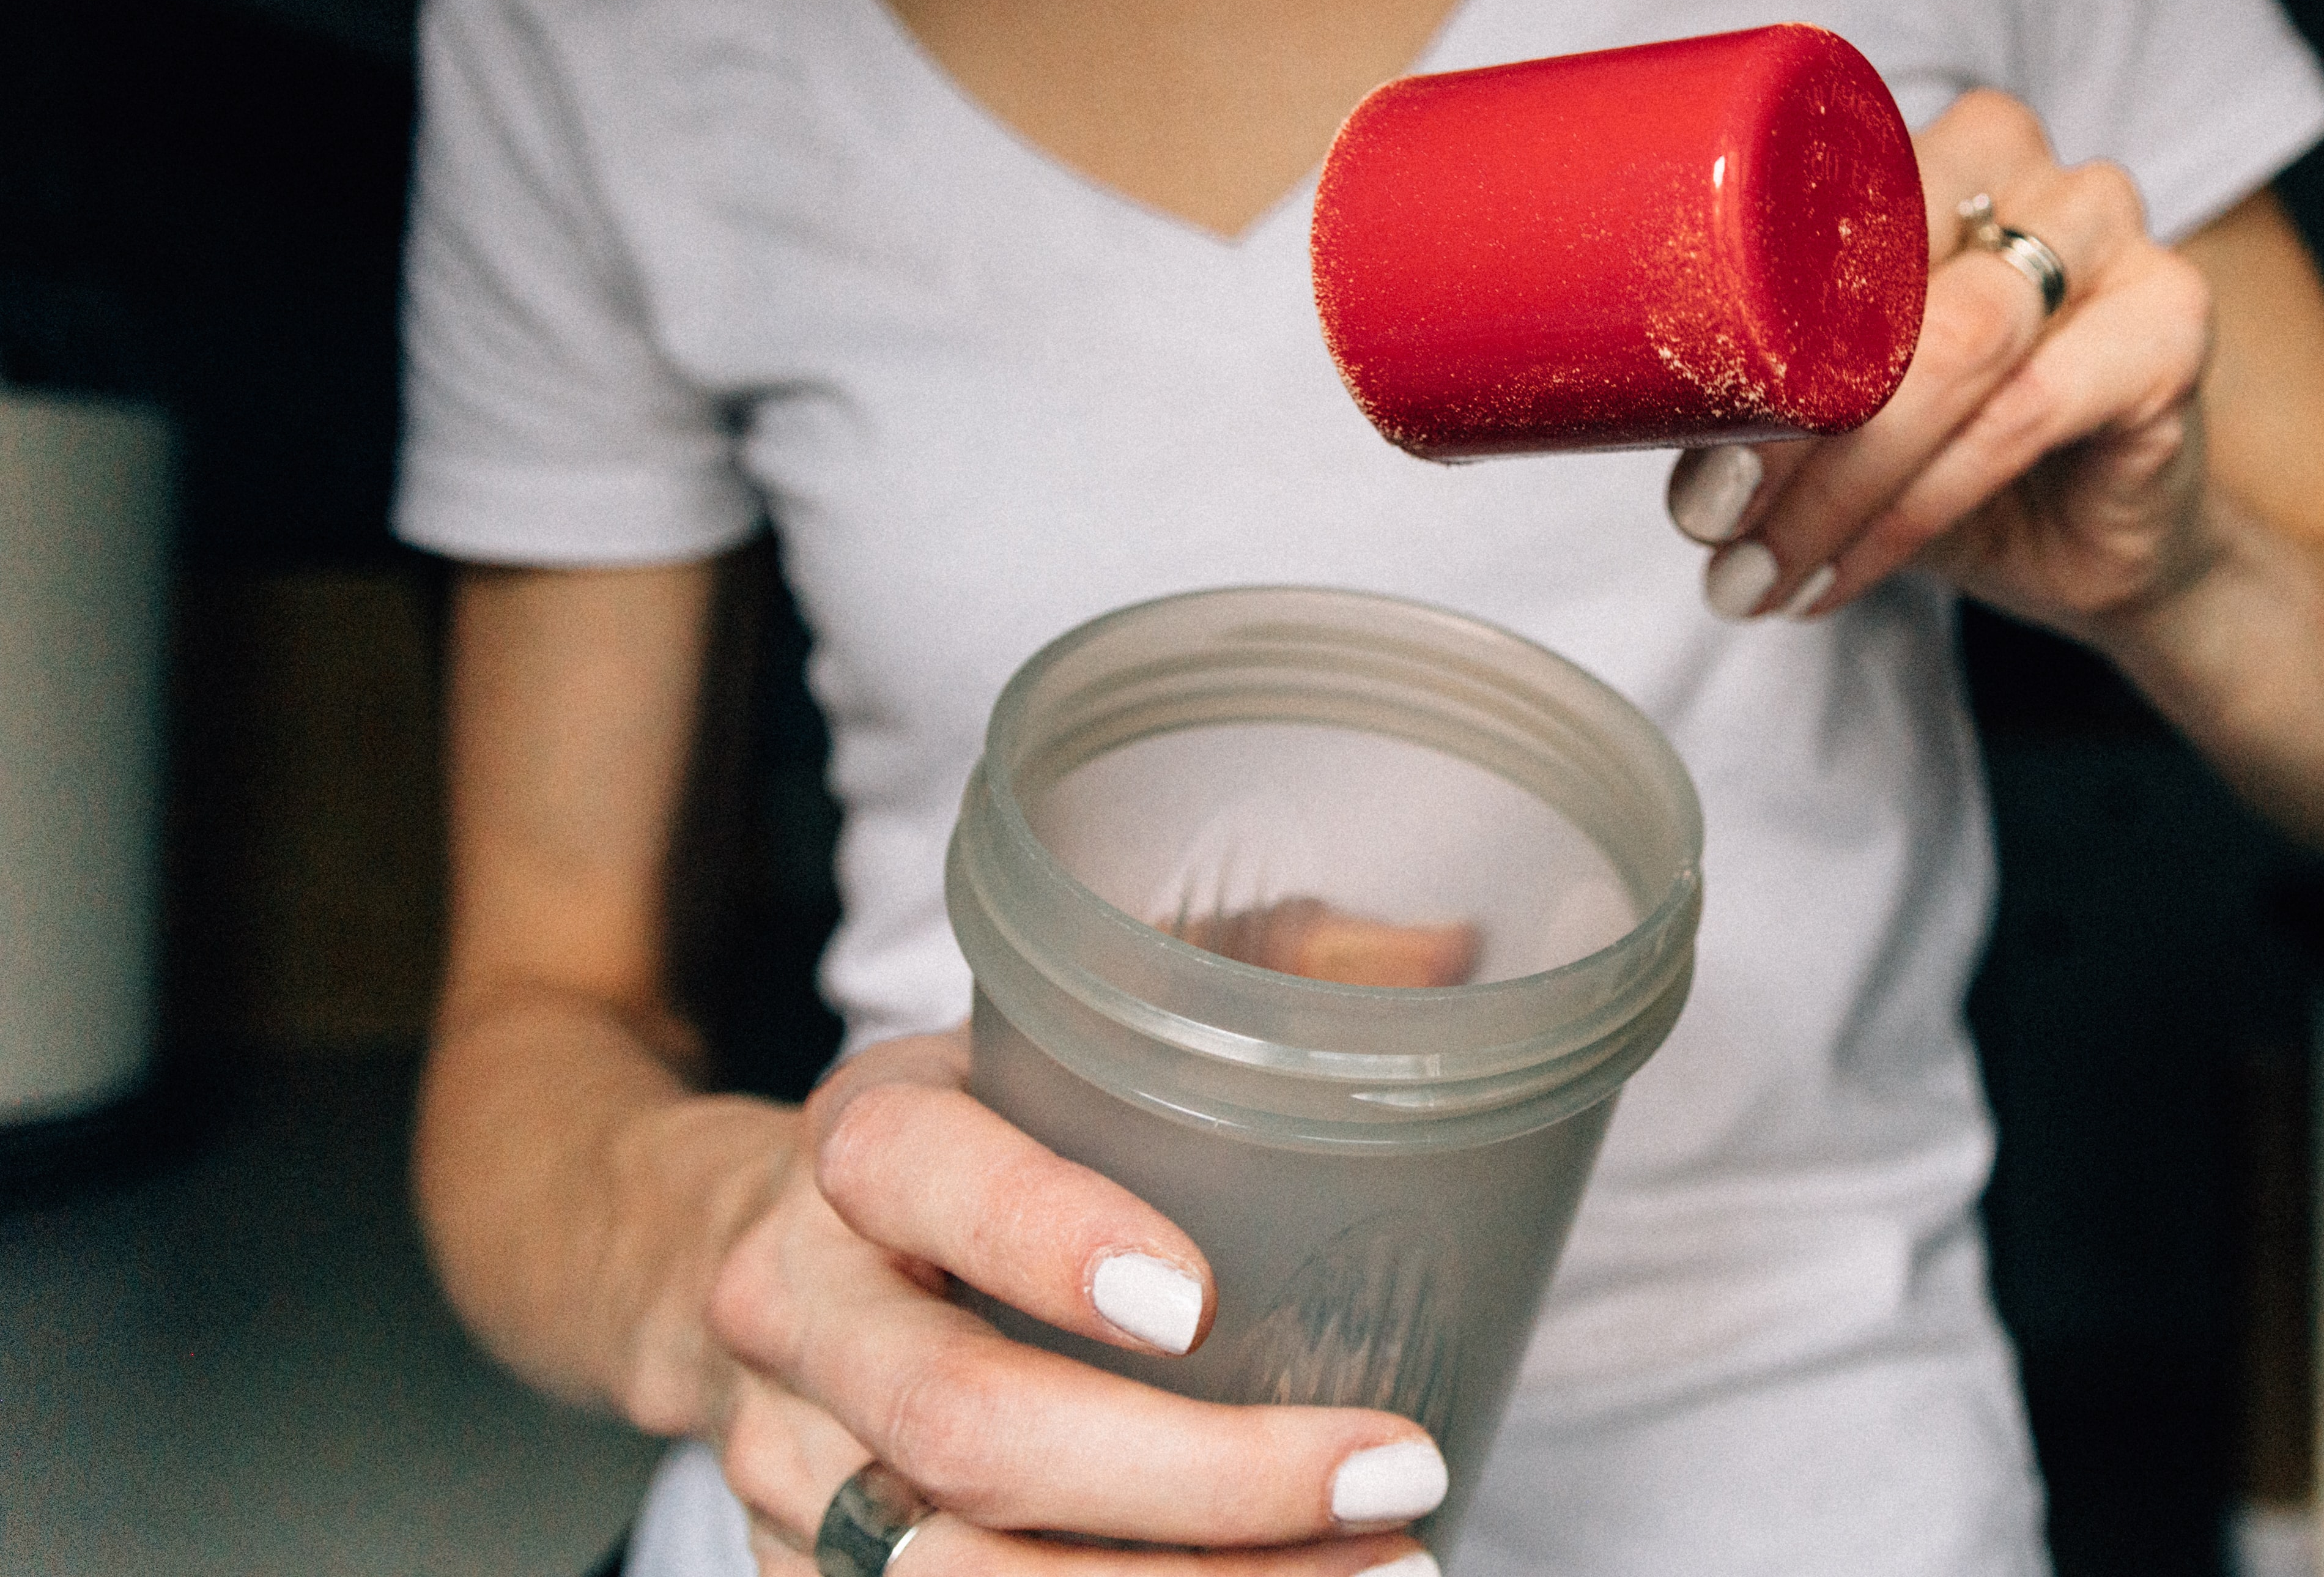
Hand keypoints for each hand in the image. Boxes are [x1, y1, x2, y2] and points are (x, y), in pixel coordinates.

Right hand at [698, 1030, 1445, 1574]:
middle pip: (963, 1422)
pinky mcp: (802, 1576)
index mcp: (861, 1141)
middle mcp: (799, 1310)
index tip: (1205, 1300)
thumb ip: (1242, 974)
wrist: (743, 1259)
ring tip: (1389, 1568)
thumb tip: (1447, 945)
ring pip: (957, 1572)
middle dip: (1198, 1481)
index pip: (924, 1177)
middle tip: (1395, 1473)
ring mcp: (787, 1464)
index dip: (1051, 1239)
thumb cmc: (971, 1135)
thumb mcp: (1057, 1030)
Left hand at [1665, 89, 2219, 640]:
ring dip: (1840, 485)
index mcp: (1936, 152)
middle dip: (1784, 426)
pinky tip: (1846, 572)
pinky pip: (2017, 417)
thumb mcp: (1838, 408)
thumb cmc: (1950, 451)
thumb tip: (1636, 412)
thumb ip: (1760, 384)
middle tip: (1714, 528)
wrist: (2095, 541)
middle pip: (1884, 281)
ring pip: (1952, 348)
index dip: (1735, 346)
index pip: (1818, 215)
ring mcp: (2113, 236)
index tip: (1682, 473)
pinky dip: (1916, 511)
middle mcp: (2030, 171)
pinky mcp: (2170, 325)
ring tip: (1764, 572)